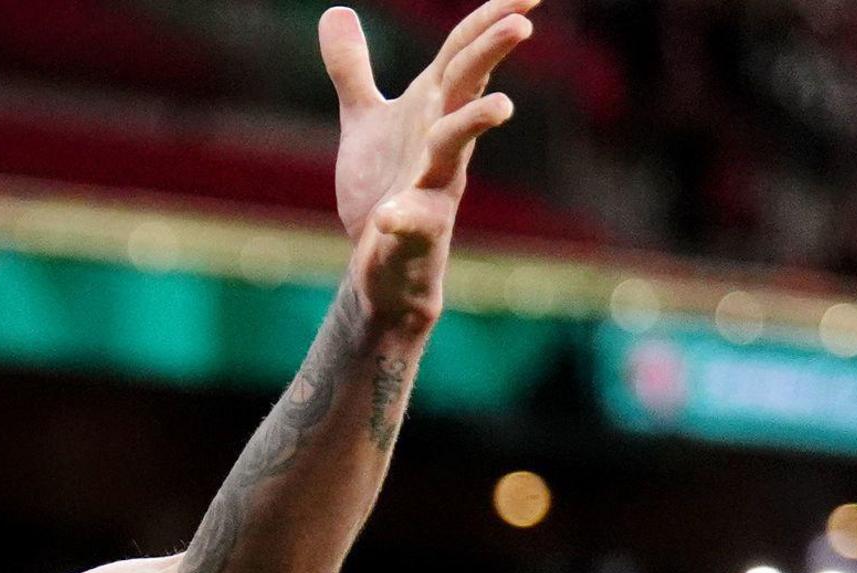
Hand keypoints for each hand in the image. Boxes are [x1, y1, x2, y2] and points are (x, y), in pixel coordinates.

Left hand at [320, 0, 529, 333]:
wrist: (382, 263)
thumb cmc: (386, 185)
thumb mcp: (365, 120)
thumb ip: (353, 69)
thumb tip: (336, 11)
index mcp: (431, 109)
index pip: (463, 54)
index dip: (491, 20)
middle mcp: (441, 142)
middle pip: (466, 89)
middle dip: (489, 56)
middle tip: (520, 25)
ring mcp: (432, 187)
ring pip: (456, 151)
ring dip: (473, 125)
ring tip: (501, 107)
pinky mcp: (414, 233)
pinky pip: (413, 224)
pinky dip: (403, 219)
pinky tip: (388, 217)